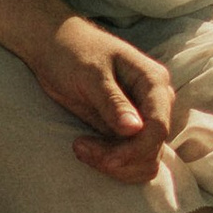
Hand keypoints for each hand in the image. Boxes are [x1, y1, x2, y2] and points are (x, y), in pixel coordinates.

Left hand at [29, 17, 172, 183]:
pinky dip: (110, 163)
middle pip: (153, 148)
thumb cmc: (73, 52)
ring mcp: (142, 118)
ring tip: (81, 147)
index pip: (158, 126)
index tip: (107, 160)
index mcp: (153, 81)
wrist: (53, 48)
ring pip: (144, 160)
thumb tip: (135, 129)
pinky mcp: (126, 132)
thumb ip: (112, 101)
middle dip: (120, 159)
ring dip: (114, 165)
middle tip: (81, 148)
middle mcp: (154, 102)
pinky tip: (85, 148)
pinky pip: (130, 160)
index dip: (136, 149)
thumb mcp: (90, 74)